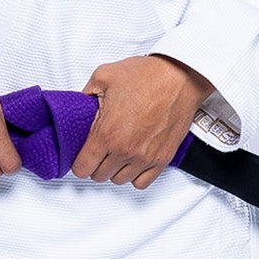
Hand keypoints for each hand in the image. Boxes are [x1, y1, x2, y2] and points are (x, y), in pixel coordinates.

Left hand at [72, 54, 214, 187]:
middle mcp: (125, 150)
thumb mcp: (103, 76)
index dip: (79, 162)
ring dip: (115, 169)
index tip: (82, 155)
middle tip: (99, 149)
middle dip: (96, 164)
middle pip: (99, 176)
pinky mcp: (162, 159)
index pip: (82, 168)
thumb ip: (84, 95)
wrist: (180, 76)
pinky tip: (133, 161)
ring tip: (117, 153)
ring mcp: (145, 157)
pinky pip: (142, 183)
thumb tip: (78, 107)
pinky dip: (135, 175)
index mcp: (107, 133)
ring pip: (119, 180)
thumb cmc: (147, 75)